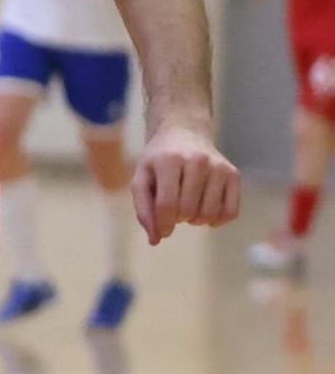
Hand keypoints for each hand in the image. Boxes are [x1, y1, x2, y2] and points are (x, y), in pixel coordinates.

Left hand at [133, 122, 240, 245]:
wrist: (184, 133)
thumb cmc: (158, 161)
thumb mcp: (142, 180)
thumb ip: (144, 210)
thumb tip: (155, 240)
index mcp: (170, 160)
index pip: (167, 205)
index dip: (162, 225)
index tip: (161, 232)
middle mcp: (197, 160)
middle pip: (187, 211)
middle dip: (177, 218)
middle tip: (173, 209)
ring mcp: (218, 166)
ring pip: (209, 214)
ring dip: (195, 220)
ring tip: (187, 208)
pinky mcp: (233, 174)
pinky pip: (230, 212)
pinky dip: (218, 220)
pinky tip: (206, 212)